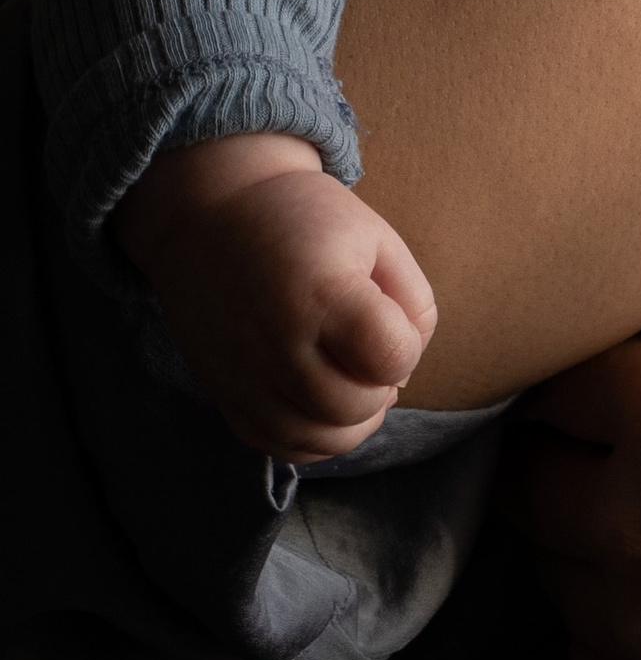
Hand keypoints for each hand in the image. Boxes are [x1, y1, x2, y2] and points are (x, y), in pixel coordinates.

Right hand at [115, 131, 437, 458]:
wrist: (209, 213)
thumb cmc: (304, 221)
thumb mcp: (376, 237)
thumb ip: (412, 304)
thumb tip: (400, 373)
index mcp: (322, 294)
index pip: (390, 358)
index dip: (406, 346)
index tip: (387, 320)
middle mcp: (276, 343)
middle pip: (354, 408)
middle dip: (379, 387)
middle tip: (367, 352)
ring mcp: (243, 375)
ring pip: (318, 440)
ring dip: (350, 420)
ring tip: (349, 380)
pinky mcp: (222, 393)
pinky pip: (278, 445)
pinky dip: (311, 437)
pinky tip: (319, 402)